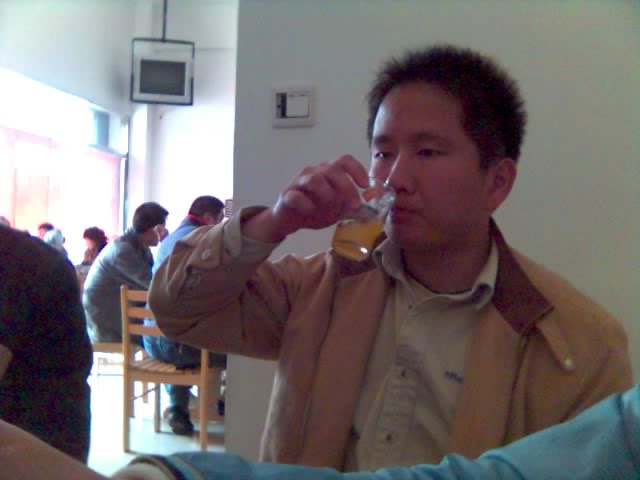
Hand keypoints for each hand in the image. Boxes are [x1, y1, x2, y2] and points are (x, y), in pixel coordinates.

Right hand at [244, 155, 369, 241]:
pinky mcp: (286, 195)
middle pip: (333, 169)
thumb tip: (372, 215)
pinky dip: (306, 204)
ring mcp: (298, 182)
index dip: (357, 170)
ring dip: (327, 194)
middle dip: (347, 187)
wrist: (288, 220)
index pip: (344, 160)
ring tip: (332, 209)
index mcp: (328, 171)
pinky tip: (311, 212)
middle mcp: (314, 171)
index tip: (365, 186)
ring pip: (314, 179)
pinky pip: (295, 196)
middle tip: (355, 205)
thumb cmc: (314, 210)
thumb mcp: (337, 210)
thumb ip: (352, 209)